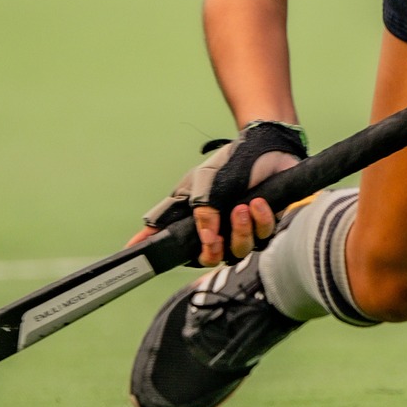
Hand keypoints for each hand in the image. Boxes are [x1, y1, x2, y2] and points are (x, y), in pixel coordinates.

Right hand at [136, 120, 305, 266]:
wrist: (264, 147)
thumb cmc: (230, 163)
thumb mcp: (205, 180)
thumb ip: (199, 208)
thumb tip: (205, 237)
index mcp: (196, 219)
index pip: (174, 242)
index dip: (159, 253)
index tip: (141, 254)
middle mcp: (217, 230)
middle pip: (210, 259)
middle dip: (213, 251)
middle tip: (215, 237)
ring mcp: (241, 230)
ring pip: (239, 251)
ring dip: (240, 231)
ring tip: (241, 208)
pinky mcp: (265, 226)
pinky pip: (264, 236)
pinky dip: (260, 220)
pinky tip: (257, 203)